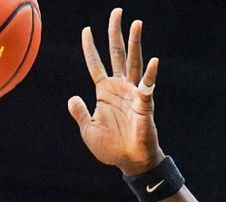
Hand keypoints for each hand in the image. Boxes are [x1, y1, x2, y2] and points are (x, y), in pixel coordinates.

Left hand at [68, 8, 163, 176]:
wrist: (130, 162)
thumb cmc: (111, 148)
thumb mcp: (88, 130)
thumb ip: (79, 113)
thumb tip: (72, 98)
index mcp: (104, 92)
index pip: (95, 64)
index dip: (90, 47)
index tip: (86, 30)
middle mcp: (120, 88)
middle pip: (117, 54)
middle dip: (116, 33)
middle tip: (117, 12)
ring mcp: (133, 94)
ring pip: (133, 63)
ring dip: (135, 43)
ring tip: (136, 23)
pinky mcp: (144, 104)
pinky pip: (147, 87)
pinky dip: (150, 74)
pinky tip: (153, 61)